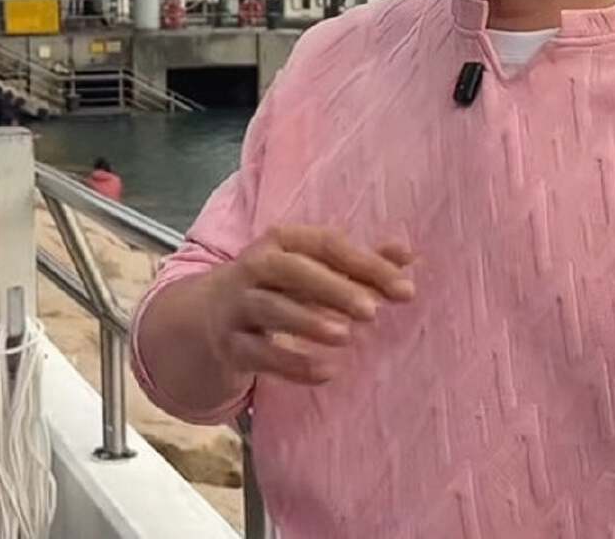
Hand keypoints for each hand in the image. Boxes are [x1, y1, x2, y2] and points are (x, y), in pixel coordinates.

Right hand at [203, 225, 414, 385]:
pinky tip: (326, 372)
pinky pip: (258, 353)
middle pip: (291, 269)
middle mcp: (254, 267)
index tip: (405, 289)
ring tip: (345, 336)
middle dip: (332, 288)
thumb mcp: (310, 268)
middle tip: (372, 311)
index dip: (366, 263)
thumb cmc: (275, 287)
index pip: (326, 244)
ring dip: (307, 321)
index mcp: (281, 242)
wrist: (206, 318)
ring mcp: (237, 306)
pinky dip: (291, 364)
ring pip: (269, 308)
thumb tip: (407, 254)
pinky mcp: (230, 345)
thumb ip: (357, 262)